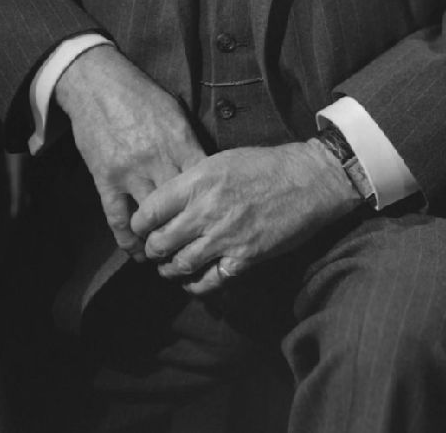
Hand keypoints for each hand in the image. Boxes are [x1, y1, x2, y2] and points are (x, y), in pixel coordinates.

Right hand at [54, 45, 206, 260]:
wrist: (97, 84)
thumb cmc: (141, 95)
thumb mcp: (174, 112)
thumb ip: (190, 142)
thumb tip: (209, 169)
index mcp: (179, 140)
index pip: (204, 180)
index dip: (213, 202)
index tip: (219, 219)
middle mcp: (158, 159)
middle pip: (181, 205)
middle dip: (190, 228)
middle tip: (198, 247)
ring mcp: (130, 172)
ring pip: (152, 218)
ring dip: (161, 240)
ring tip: (169, 257)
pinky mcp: (106, 179)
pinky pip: (118, 218)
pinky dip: (128, 240)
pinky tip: (137, 253)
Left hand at [130, 141, 362, 295]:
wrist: (307, 180)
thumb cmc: (264, 165)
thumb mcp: (221, 160)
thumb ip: (192, 181)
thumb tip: (168, 202)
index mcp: (198, 181)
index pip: (150, 210)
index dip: (139, 224)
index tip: (140, 228)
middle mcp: (206, 210)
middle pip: (160, 242)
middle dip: (152, 249)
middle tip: (153, 249)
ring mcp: (225, 237)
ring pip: (180, 265)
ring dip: (169, 269)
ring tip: (168, 266)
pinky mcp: (244, 258)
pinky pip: (208, 281)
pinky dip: (195, 285)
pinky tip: (192, 281)